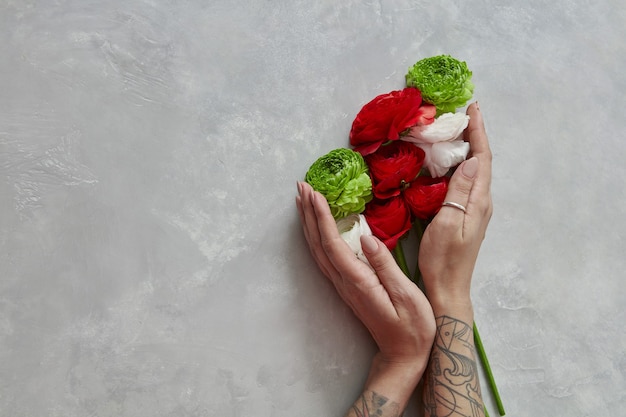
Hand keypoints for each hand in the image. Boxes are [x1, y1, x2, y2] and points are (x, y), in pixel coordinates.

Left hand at [296, 181, 434, 364]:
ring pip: (318, 250)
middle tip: (301, 186)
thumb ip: (385, 266)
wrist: (403, 356)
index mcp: (358, 281)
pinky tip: (316, 228)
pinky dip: (317, 237)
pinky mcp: (347, 287)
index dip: (322, 217)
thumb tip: (366, 237)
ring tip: (303, 200)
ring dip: (309, 223)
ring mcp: (343, 286)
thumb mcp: (406, 296)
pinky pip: (324, 257)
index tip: (315, 193)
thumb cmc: (412, 328)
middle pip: (318, 243)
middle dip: (308, 213)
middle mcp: (344, 282)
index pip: (333, 243)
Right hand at [418, 102, 492, 309]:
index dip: (479, 132)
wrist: (448, 288)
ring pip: (475, 170)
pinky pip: (467, 181)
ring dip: (469, 147)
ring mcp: (475, 209)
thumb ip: (460, 192)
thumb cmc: (444, 259)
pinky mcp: (466, 214)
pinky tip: (449, 161)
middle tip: (462, 113)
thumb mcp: (448, 223)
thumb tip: (472, 160)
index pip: (483, 158)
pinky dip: (461, 164)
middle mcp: (481, 201)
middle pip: (482, 161)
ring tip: (456, 129)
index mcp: (479, 201)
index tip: (472, 108)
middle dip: (475, 134)